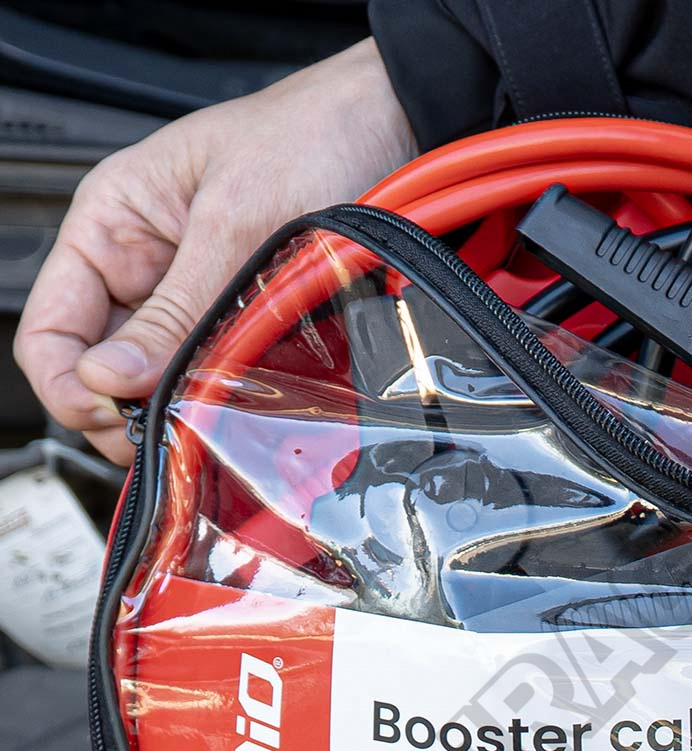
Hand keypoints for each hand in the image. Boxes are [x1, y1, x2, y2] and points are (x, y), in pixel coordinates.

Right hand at [14, 39, 415, 464]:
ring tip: (206, 422)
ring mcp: (196, 295)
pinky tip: (242, 405)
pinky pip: (218, 371)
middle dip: (126, 409)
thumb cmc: (308, 136)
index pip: (52, 329)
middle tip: (167, 432)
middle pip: (104, 368)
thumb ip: (176, 309)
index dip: (71, 385)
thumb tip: (112, 379)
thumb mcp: (234, 222)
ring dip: (178, 408)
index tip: (114, 418)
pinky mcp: (246, 317)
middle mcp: (145, 266)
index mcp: (113, 227)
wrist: (388, 127)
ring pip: (163, 378)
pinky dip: (225, 395)